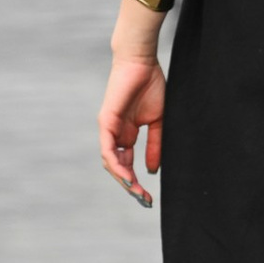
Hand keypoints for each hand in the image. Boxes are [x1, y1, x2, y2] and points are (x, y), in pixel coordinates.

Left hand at [100, 51, 165, 207]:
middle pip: (118, 167)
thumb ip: (155, 144)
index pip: (127, 164)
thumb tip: (153, 170)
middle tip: (144, 201)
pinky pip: (108, 149)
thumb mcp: (158, 121)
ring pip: (110, 162)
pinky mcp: (106, 122)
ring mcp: (108, 129)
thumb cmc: (150, 85)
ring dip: (123, 180)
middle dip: (130, 186)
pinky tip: (127, 176)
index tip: (149, 197)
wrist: (141, 61)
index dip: (137, 181)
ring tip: (137, 192)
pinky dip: (116, 164)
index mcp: (126, 134)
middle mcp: (114, 134)